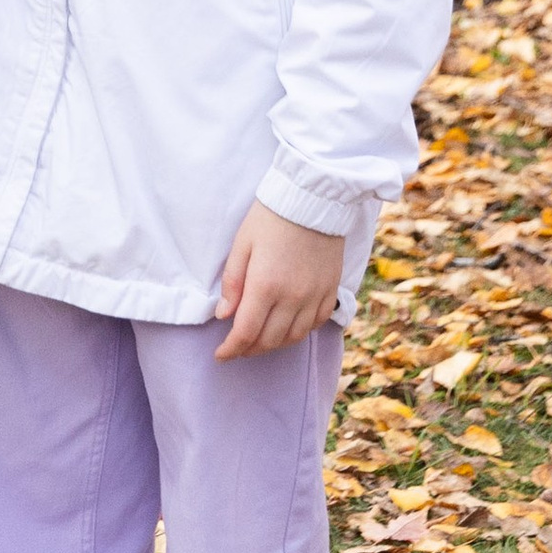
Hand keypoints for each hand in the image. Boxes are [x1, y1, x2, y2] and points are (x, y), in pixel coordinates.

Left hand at [213, 202, 344, 360]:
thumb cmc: (270, 217)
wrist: (313, 197)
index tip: (219, 355)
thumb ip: (232, 283)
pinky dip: (300, 331)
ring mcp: (315, 295)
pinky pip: (317, 323)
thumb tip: (223, 315)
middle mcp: (293, 297)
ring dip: (274, 344)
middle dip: (249, 350)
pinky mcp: (331, 290)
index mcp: (265, 286)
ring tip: (260, 341)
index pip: (246, 333)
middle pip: (270, 340)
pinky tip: (288, 327)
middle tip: (236, 348)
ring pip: (294, 337)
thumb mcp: (241, 245)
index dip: (230, 349)